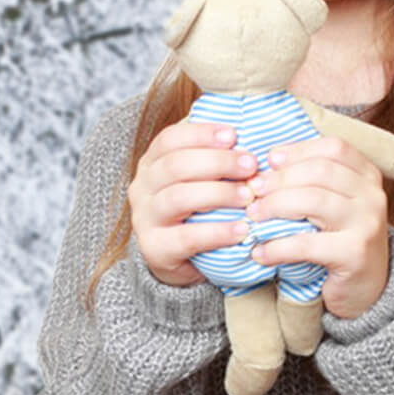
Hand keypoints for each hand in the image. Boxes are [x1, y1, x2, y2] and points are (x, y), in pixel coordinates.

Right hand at [128, 120, 256, 285]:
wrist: (179, 261)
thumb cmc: (197, 211)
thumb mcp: (200, 180)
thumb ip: (215, 158)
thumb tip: (251, 134)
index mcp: (152, 163)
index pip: (170, 138)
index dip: (202, 133)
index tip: (234, 134)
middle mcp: (143, 187)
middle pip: (175, 165)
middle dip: (217, 162)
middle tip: (251, 165)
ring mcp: (145, 219)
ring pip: (179, 198)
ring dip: (219, 194)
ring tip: (249, 196)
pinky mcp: (155, 249)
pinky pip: (187, 237)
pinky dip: (218, 232)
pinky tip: (242, 229)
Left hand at [241, 134, 389, 320]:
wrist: (367, 288)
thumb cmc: (341, 240)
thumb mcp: (335, 203)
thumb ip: (312, 181)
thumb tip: (267, 163)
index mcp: (368, 175)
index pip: (333, 148)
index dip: (298, 150)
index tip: (269, 160)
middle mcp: (373, 195)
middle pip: (320, 171)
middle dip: (279, 179)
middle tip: (252, 191)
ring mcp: (367, 223)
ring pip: (313, 200)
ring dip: (274, 206)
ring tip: (253, 217)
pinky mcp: (355, 253)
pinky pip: (307, 243)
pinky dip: (277, 247)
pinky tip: (260, 252)